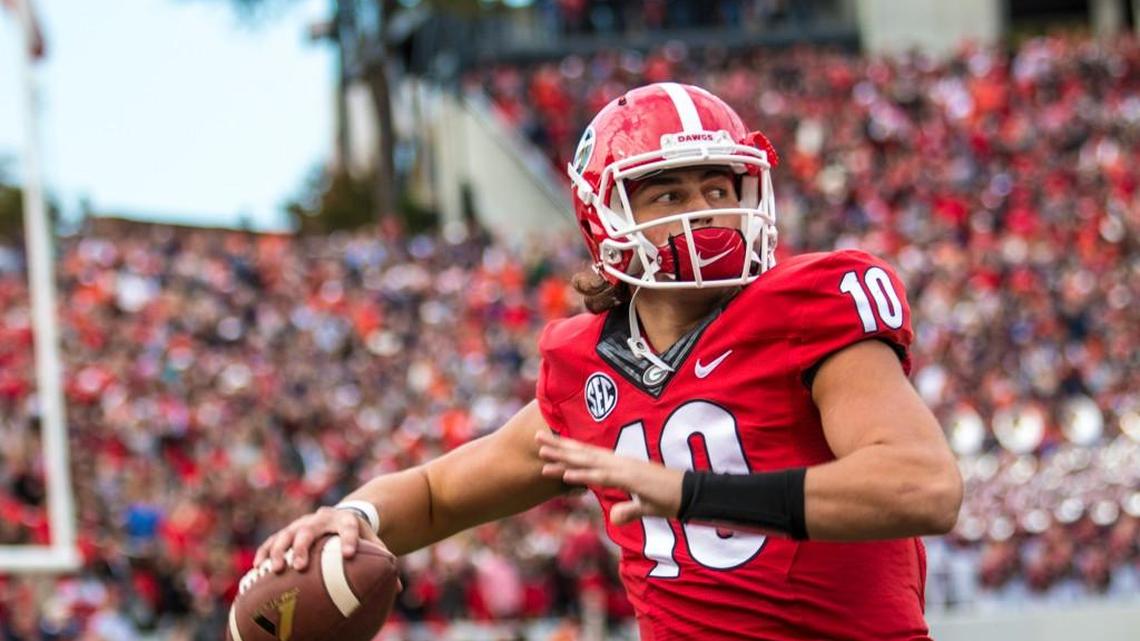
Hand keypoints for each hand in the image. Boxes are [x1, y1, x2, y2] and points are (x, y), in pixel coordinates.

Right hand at [253, 506, 386, 573]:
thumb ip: (382, 561)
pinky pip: (273, 540)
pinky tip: (257, 568)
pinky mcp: (289, 530)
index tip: (348, 555)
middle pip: (310, 530)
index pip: (349, 528)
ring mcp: (303, 523)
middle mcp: (322, 518)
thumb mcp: (373, 543)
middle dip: (303, 548)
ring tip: (277, 570)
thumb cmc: (359, 537)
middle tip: (300, 567)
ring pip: (287, 533)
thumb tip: (398, 588)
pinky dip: (265, 552)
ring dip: (280, 550)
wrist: (343, 517)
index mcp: (347, 520)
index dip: (349, 540)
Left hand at [536, 431, 683, 525]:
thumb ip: (628, 510)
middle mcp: (620, 463)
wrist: (692, 495)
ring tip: (541, 452)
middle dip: (559, 446)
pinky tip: (564, 473)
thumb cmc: (671, 499)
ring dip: (563, 456)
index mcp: (621, 466)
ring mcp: (624, 468)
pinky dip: (582, 474)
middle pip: (584, 453)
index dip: (570, 450)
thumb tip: (615, 517)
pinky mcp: (629, 478)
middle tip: (535, 437)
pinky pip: (601, 476)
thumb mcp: (644, 507)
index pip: (590, 456)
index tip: (550, 444)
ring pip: (587, 461)